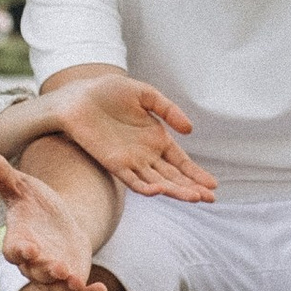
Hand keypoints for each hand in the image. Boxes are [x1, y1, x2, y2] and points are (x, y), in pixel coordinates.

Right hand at [0, 147, 110, 290]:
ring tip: (77, 282)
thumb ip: (1, 174)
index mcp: (18, 241)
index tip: (28, 249)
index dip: (20, 251)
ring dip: (66, 287)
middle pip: (36, 273)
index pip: (13, 251)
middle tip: (59, 268)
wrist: (57, 219)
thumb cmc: (33, 202)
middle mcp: (32, 263)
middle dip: (47, 271)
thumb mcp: (20, 185)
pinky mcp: (71, 279)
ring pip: (55, 287)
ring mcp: (52, 274)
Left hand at [41, 73, 215, 204]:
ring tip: (194, 198)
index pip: (181, 162)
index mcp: (156, 139)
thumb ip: (168, 109)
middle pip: (173, 177)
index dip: (196, 174)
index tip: (213, 184)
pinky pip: (132, 181)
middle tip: (210, 198)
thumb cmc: (108, 92)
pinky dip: (145, 188)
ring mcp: (131, 161)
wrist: (77, 97)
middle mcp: (146, 155)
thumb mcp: (145, 94)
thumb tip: (189, 129)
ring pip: (158, 183)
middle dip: (192, 188)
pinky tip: (159, 191)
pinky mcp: (114, 164)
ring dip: (175, 192)